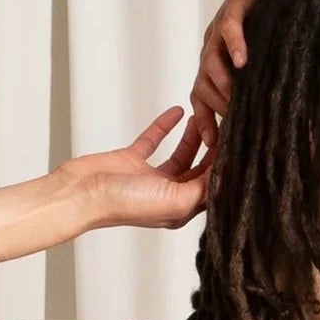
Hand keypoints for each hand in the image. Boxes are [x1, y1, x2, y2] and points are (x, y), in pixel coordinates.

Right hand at [75, 104, 214, 232]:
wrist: (82, 193)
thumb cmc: (124, 203)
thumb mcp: (174, 199)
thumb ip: (201, 188)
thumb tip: (225, 176)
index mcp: (180, 208)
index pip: (211, 185)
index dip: (224, 165)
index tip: (238, 142)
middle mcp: (167, 194)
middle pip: (199, 170)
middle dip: (212, 149)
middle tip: (225, 125)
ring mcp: (149, 177)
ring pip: (180, 154)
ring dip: (192, 137)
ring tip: (203, 117)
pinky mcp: (132, 160)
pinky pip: (153, 140)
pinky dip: (165, 126)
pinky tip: (177, 112)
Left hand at [185, 0, 319, 193]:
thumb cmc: (282, 19)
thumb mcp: (272, 65)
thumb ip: (269, 92)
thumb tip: (290, 131)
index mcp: (219, 64)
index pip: (202, 100)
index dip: (206, 125)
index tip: (216, 148)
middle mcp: (214, 48)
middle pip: (201, 86)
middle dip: (214, 110)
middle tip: (231, 127)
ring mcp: (221, 28)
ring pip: (209, 62)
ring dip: (221, 84)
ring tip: (236, 102)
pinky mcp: (235, 5)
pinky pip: (228, 29)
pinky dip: (233, 45)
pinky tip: (243, 62)